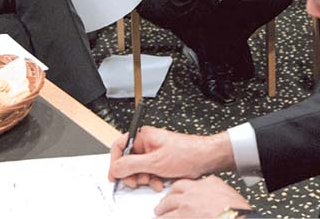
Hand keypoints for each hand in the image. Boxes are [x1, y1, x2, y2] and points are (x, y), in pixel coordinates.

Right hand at [107, 127, 233, 190]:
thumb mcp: (155, 162)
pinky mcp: (160, 162)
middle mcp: (147, 143)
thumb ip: (132, 165)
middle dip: (132, 173)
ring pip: (138, 169)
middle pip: (128, 160)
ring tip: (152, 181)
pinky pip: (149, 173)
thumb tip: (115, 168)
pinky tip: (159, 182)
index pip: (120, 146)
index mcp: (143, 136)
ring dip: (144, 178)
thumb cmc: (186, 153)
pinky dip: (152, 179)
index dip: (115, 161)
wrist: (204, 158)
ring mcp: (154, 153)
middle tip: (135, 182)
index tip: (115, 175)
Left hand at [155, 176, 251, 217]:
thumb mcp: (226, 190)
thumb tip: (211, 188)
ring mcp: (185, 207)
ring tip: (159, 216)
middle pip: (171, 195)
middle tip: (162, 206)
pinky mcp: (181, 217)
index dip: (176, 191)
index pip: (183, 184)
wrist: (235, 217)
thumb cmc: (235, 209)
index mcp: (204, 184)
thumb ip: (214, 187)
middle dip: (165, 201)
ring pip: (165, 208)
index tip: (174, 194)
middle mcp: (192, 193)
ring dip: (161, 213)